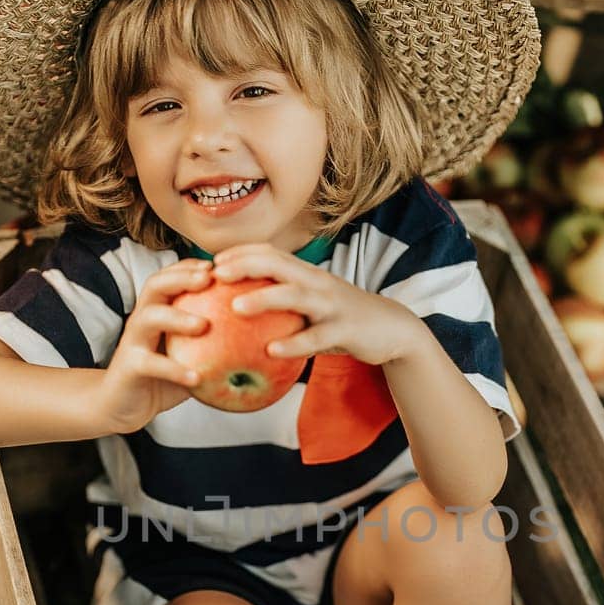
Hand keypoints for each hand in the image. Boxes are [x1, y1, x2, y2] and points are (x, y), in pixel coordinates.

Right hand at [97, 258, 211, 432]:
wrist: (123, 406)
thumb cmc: (163, 379)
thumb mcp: (191, 358)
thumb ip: (217, 347)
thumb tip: (263, 343)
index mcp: (157, 311)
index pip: (171, 277)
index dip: (192, 267)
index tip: (221, 265)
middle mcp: (142, 319)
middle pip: (155, 285)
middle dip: (181, 277)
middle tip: (209, 280)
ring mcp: (133, 341)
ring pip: (149, 317)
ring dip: (177, 317)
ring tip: (204, 325)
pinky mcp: (129, 366)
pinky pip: (151, 364)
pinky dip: (174, 370)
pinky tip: (197, 378)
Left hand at [212, 243, 421, 366]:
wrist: (391, 329)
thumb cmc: (342, 319)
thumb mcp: (312, 304)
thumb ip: (284, 301)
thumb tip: (239, 312)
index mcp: (307, 274)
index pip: (270, 253)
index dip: (241, 253)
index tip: (212, 263)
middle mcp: (317, 283)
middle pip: (278, 264)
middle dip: (245, 265)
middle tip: (215, 275)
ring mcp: (332, 304)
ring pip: (295, 295)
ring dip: (264, 299)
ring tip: (235, 308)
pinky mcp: (345, 329)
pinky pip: (316, 337)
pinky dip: (293, 344)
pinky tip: (270, 352)